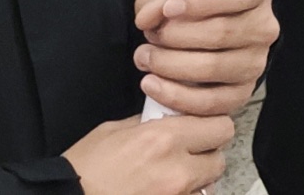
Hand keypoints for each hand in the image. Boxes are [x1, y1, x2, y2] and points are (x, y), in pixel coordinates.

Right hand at [67, 113, 234, 194]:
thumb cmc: (83, 169)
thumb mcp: (114, 131)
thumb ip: (150, 122)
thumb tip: (170, 117)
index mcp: (164, 138)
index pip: (220, 126)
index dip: (211, 127)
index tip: (202, 129)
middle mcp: (176, 169)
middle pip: (219, 158)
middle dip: (207, 155)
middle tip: (189, 154)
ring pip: (208, 185)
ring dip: (197, 180)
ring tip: (173, 177)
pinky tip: (166, 191)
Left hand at [129, 0, 275, 119]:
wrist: (199, 37)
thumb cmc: (189, 8)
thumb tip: (147, 18)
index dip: (204, 2)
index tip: (170, 8)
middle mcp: (264, 27)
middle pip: (222, 33)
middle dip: (176, 36)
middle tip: (150, 35)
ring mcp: (256, 63)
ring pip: (213, 67)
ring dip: (170, 64)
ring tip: (145, 57)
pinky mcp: (242, 93)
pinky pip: (210, 101)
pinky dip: (175, 96)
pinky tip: (152, 84)